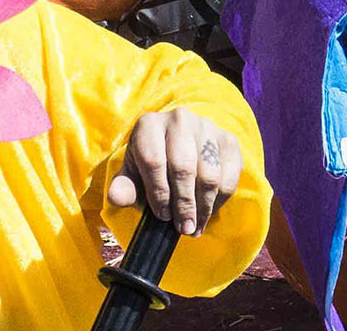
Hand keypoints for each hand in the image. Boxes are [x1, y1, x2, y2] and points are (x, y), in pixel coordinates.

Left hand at [106, 108, 242, 235]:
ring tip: (195, 226)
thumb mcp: (133, 175)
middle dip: (183, 203)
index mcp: (149, 125)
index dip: (158, 193)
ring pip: (209, 172)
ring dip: (203, 205)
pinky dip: (220, 199)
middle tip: (183, 228)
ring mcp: (207, 127)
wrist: (177, 145)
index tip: (162, 216)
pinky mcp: (228, 139)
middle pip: (184, 166)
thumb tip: (117, 198)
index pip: (154, 161)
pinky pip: (230, 175)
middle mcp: (179, 119)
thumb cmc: (150, 166)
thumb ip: (124, 187)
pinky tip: (209, 212)